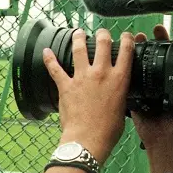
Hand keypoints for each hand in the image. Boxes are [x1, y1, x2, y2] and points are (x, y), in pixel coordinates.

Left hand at [43, 28, 133, 161]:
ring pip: (80, 49)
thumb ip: (120, 95)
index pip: (126, 50)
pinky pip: (55, 69)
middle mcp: (101, 73)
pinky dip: (49, 59)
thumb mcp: (122, 109)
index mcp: (119, 79)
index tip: (124, 35)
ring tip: (78, 33)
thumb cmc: (108, 130)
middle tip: (100, 33)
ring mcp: (82, 78)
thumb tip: (119, 94)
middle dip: (102, 34)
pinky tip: (46, 52)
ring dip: (78, 38)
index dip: (126, 39)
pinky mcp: (66, 86)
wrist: (88, 139)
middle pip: (103, 43)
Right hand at [130, 25, 172, 150]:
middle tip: (157, 30)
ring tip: (140, 36)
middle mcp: (166, 80)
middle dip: (160, 40)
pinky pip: (130, 77)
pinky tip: (127, 52)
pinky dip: (128, 64)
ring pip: (146, 62)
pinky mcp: (136, 94)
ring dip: (143, 47)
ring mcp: (150, 87)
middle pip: (162, 54)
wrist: (170, 140)